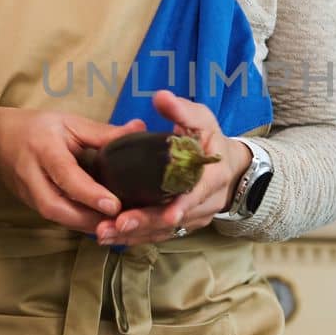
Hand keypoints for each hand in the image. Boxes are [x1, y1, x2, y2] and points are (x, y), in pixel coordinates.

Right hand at [0, 103, 144, 233]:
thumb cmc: (37, 128)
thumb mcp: (69, 123)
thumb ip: (103, 132)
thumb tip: (139, 130)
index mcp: (43, 149)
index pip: (66, 175)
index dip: (89, 192)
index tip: (114, 204)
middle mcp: (32, 176)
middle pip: (57, 207)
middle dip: (89, 219)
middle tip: (121, 223)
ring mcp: (28, 195)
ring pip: (56, 217)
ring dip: (85, 225)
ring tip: (116, 227)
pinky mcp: (31, 206)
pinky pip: (56, 218)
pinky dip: (78, 224)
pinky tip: (101, 224)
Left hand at [94, 90, 249, 246]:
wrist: (230, 167)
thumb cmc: (211, 140)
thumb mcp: (202, 120)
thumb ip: (181, 110)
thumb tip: (161, 97)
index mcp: (214, 176)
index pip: (199, 192)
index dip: (185, 204)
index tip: (169, 213)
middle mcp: (206, 202)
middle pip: (176, 218)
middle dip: (147, 223)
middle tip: (118, 224)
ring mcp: (194, 218)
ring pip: (165, 231)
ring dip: (135, 235)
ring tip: (105, 234)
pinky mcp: (182, 226)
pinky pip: (158, 235)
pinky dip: (135, 238)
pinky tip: (111, 237)